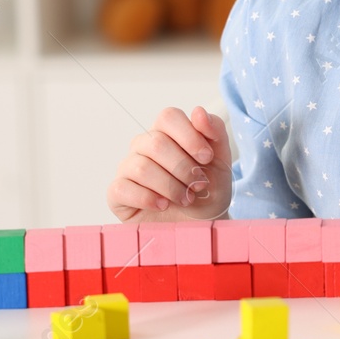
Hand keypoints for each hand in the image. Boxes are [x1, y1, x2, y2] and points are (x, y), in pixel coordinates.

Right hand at [107, 105, 230, 220]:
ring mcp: (128, 168)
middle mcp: (144, 146)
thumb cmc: (208, 191)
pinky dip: (148, 199)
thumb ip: (215, 132)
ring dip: (171, 187)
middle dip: (184, 168)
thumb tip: (198, 111)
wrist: (201, 226)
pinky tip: (164, 206)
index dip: (189, 135)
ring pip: (142, 167)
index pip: (168, 116)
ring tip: (186, 199)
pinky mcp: (118, 193)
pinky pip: (122, 188)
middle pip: (155, 142)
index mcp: (168, 133)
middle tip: (198, 185)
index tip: (207, 158)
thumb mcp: (221, 161)